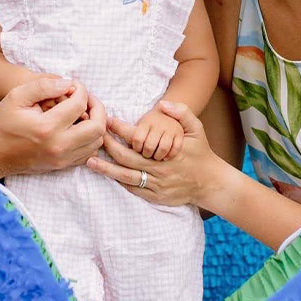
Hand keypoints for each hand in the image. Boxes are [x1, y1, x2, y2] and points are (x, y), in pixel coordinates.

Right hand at [0, 77, 105, 176]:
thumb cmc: (4, 122)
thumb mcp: (17, 96)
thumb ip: (44, 86)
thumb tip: (68, 83)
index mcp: (47, 128)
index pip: (79, 105)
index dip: (81, 90)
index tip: (74, 86)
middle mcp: (59, 146)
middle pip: (97, 127)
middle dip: (98, 108)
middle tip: (87, 99)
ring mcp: (62, 159)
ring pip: (96, 142)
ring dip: (96, 124)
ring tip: (84, 112)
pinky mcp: (62, 166)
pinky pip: (89, 153)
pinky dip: (90, 139)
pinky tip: (79, 127)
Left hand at [87, 100, 219, 206]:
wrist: (210, 182)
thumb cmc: (201, 153)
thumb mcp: (197, 129)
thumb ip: (182, 113)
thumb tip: (163, 104)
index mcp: (165, 150)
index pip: (137, 138)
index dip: (121, 129)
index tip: (108, 120)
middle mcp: (158, 168)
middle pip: (126, 157)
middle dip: (108, 146)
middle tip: (94, 137)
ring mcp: (156, 184)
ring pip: (126, 176)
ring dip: (106, 168)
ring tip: (90, 161)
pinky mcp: (156, 196)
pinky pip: (134, 189)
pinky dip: (120, 181)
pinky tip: (108, 174)